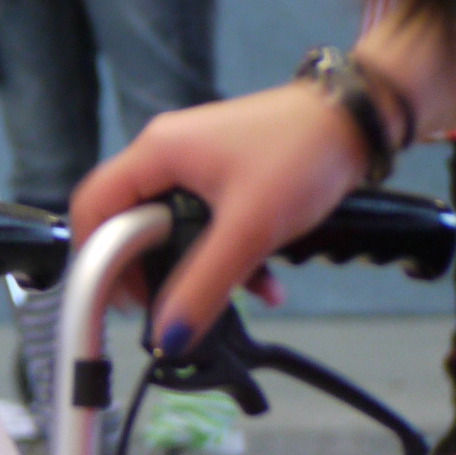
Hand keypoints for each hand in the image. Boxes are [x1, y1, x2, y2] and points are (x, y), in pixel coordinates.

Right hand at [67, 83, 368, 352]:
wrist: (362, 120)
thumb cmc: (303, 155)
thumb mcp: (250, 229)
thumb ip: (205, 285)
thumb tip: (170, 334)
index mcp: (156, 152)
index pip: (94, 207)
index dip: (95, 258)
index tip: (119, 299)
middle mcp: (166, 153)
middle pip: (128, 222)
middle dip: (151, 269)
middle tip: (168, 303)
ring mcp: (196, 162)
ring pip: (170, 227)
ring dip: (195, 267)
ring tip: (225, 297)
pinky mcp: (224, 173)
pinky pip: (203, 221)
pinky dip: (224, 254)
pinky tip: (260, 280)